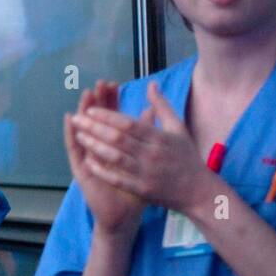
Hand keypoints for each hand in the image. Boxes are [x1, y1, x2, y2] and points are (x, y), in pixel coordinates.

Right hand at [63, 80, 147, 235]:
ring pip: (84, 129)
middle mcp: (99, 148)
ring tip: (85, 94)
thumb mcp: (143, 159)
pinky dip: (71, 133)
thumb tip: (150, 111)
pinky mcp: (81, 169)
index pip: (112, 117)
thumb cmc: (134, 188)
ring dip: (84, 112)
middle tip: (99, 83)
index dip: (112, 100)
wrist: (124, 215)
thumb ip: (146, 135)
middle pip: (97, 120)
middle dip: (98, 101)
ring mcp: (88, 157)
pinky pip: (74, 149)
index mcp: (114, 145)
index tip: (114, 83)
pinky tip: (70, 119)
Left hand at [70, 81, 212, 213]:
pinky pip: (118, 179)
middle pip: (118, 138)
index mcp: (160, 137)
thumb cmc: (187, 157)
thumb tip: (151, 84)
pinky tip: (88, 161)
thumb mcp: (178, 128)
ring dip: (95, 146)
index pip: (128, 123)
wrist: (198, 191)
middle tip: (76, 120)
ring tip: (79, 137)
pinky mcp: (142, 190)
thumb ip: (162, 106)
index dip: (107, 116)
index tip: (90, 110)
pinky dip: (102, 170)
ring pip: (115, 157)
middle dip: (94, 128)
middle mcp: (152, 154)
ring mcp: (146, 173)